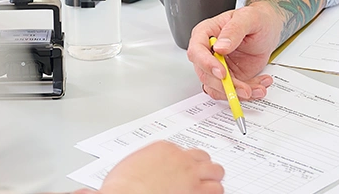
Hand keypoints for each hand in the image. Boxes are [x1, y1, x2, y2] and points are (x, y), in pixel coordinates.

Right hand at [97, 141, 223, 193]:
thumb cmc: (122, 187)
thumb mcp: (130, 166)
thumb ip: (144, 164)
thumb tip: (142, 172)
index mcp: (163, 149)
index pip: (184, 151)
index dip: (185, 162)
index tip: (183, 170)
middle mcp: (181, 159)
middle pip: (204, 157)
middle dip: (204, 167)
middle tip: (201, 176)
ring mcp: (191, 175)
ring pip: (216, 172)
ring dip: (213, 180)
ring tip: (210, 187)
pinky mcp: (197, 191)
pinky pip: (216, 190)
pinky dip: (214, 192)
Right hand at [186, 4, 281, 101]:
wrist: (268, 30)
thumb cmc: (256, 19)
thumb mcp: (248, 18)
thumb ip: (234, 30)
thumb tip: (220, 46)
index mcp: (206, 33)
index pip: (197, 51)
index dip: (206, 64)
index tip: (222, 73)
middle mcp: (209, 52)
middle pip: (205, 74)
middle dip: (225, 85)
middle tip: (244, 88)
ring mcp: (218, 67)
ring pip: (218, 88)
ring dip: (237, 93)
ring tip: (257, 88)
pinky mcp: (230, 78)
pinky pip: (231, 92)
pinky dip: (246, 94)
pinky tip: (259, 86)